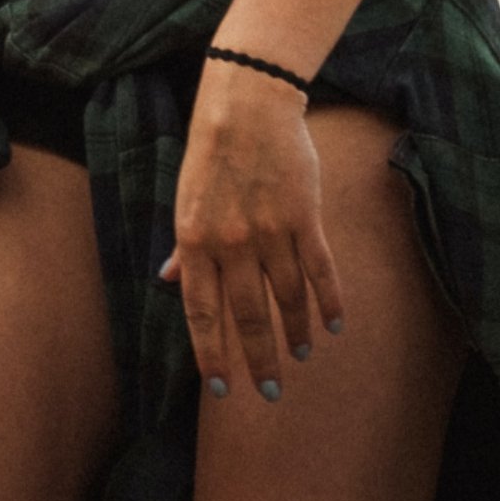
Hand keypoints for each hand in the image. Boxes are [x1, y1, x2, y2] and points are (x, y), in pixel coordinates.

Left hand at [163, 58, 343, 401]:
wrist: (245, 107)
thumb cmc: (209, 154)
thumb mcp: (185, 198)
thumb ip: (184, 247)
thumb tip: (168, 282)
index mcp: (195, 238)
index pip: (202, 310)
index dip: (210, 352)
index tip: (220, 388)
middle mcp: (231, 241)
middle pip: (248, 315)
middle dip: (258, 359)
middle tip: (269, 393)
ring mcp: (271, 231)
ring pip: (287, 299)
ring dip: (294, 333)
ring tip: (298, 357)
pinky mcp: (305, 219)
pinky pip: (320, 272)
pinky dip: (330, 303)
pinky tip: (334, 327)